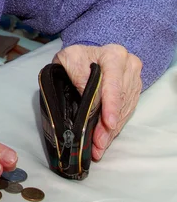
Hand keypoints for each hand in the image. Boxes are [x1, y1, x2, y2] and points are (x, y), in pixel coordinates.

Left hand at [52, 44, 142, 160]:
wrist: (86, 56)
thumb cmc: (75, 57)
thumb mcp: (69, 59)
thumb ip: (77, 73)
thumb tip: (88, 97)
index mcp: (113, 55)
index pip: (114, 82)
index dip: (111, 103)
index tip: (108, 122)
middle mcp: (128, 66)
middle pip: (120, 100)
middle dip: (108, 124)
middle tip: (98, 143)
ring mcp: (133, 80)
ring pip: (124, 110)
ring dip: (111, 131)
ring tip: (99, 146)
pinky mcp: (133, 92)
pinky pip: (125, 113)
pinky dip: (114, 128)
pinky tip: (105, 140)